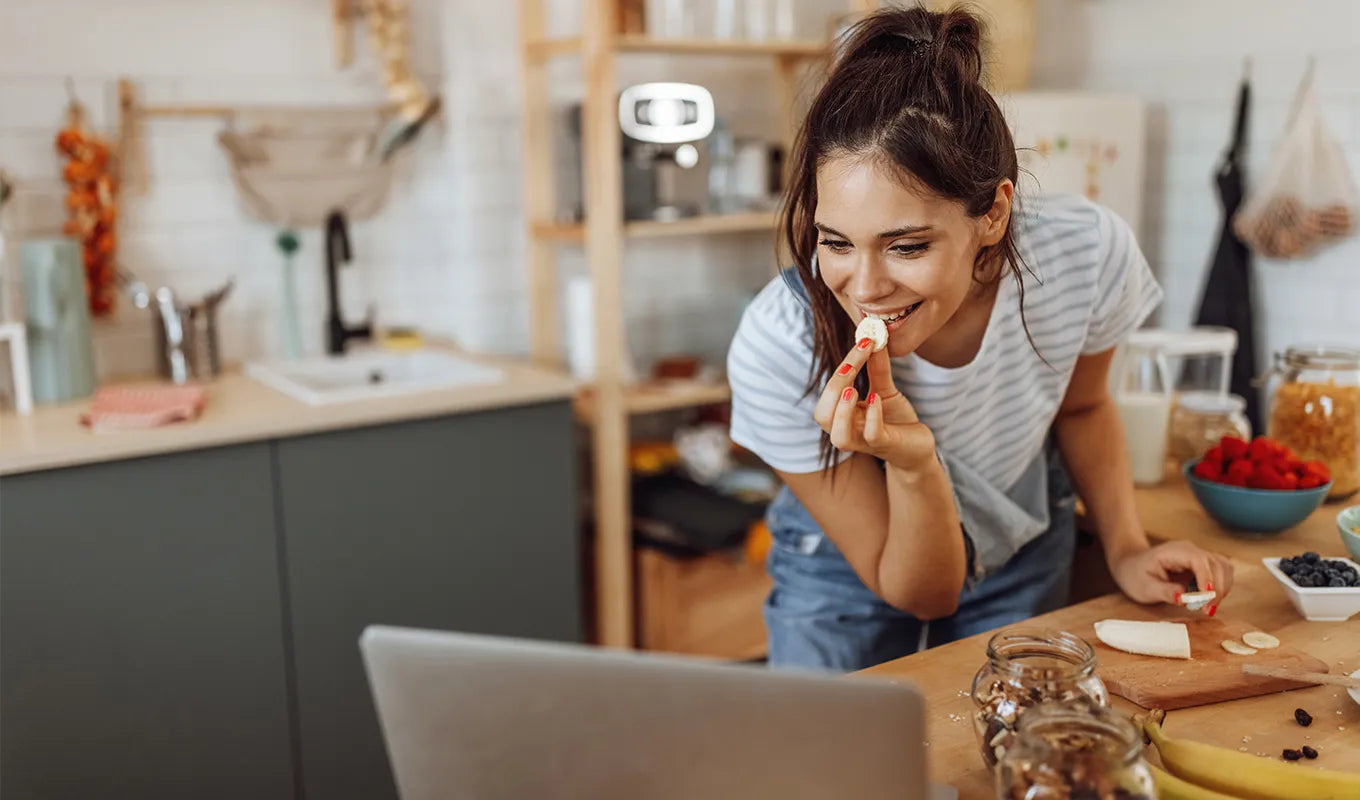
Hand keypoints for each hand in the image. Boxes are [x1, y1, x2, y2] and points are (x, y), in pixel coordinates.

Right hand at [812, 337, 934, 470]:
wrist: (918, 447)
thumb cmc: (895, 420)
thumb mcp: (885, 390)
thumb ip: (876, 368)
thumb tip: (872, 336)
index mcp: (843, 414)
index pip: (830, 392)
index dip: (842, 367)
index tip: (864, 341)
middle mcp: (849, 429)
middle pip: (823, 416)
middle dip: (833, 388)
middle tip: (852, 367)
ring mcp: (866, 441)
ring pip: (839, 437)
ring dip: (842, 412)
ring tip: (852, 389)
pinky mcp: (886, 446)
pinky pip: (872, 436)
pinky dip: (873, 416)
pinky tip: (876, 399)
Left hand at [1109, 540, 1234, 612]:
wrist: (1131, 565)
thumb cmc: (1135, 575)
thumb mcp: (1144, 587)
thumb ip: (1164, 592)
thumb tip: (1184, 597)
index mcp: (1175, 551)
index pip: (1200, 561)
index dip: (1208, 580)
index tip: (1207, 602)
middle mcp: (1191, 550)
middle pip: (1217, 565)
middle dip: (1217, 589)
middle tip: (1206, 610)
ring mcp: (1199, 556)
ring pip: (1224, 568)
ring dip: (1222, 588)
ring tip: (1206, 605)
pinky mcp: (1203, 565)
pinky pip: (1222, 573)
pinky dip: (1221, 587)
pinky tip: (1207, 598)